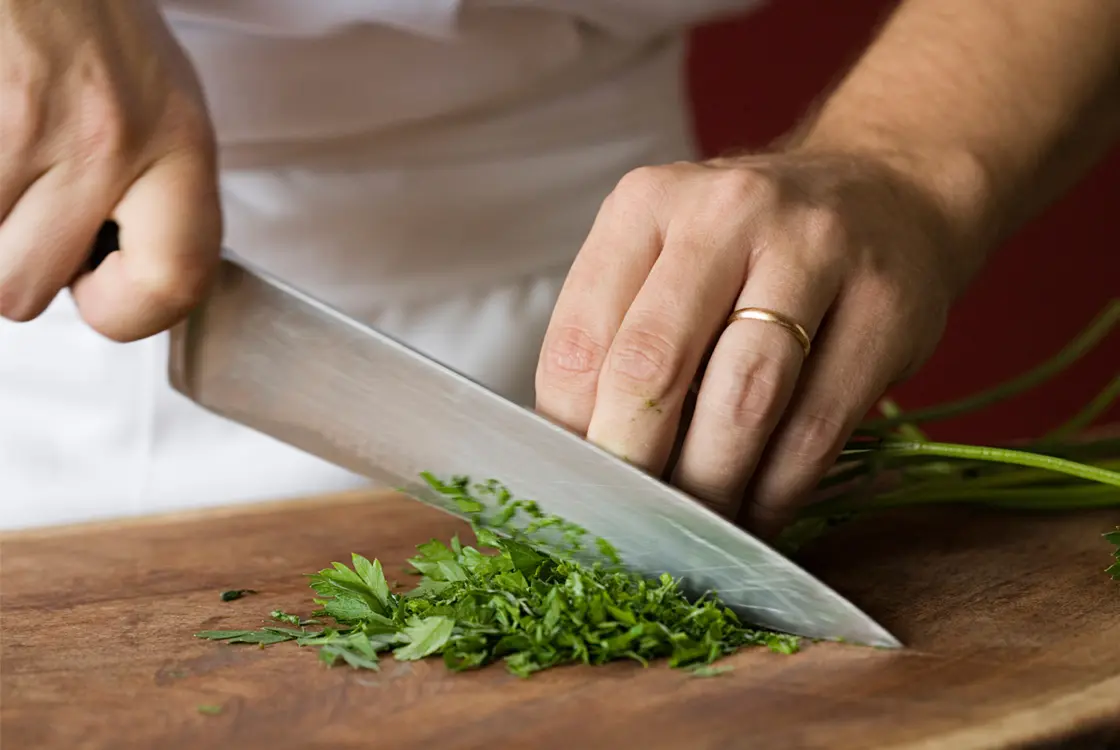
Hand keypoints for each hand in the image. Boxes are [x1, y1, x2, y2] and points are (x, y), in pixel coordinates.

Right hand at [0, 0, 220, 339]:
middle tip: (27, 208)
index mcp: (178, 144)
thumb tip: (132, 287)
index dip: (128, 313)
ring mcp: (26, 123)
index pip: (174, 284)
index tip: (101, 292)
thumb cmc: (91, 19)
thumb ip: (157, 201)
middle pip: (25, 289)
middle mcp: (108, 138)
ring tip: (9, 160)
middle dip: (14, 263)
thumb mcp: (162, 107)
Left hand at [535, 149, 978, 534]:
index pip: (579, 340)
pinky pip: (816, 429)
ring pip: (741, 402)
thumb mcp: (668, 257)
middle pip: (653, 367)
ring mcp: (815, 253)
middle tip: (628, 525)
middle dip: (633, 466)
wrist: (886, 192)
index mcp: (646, 204)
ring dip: (709, 489)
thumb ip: (619, 336)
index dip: (569, 433)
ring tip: (692, 532)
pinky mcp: (885, 309)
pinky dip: (776, 493)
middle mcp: (726, 214)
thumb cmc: (750, 247)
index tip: (577, 490)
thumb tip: (580, 457)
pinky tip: (755, 517)